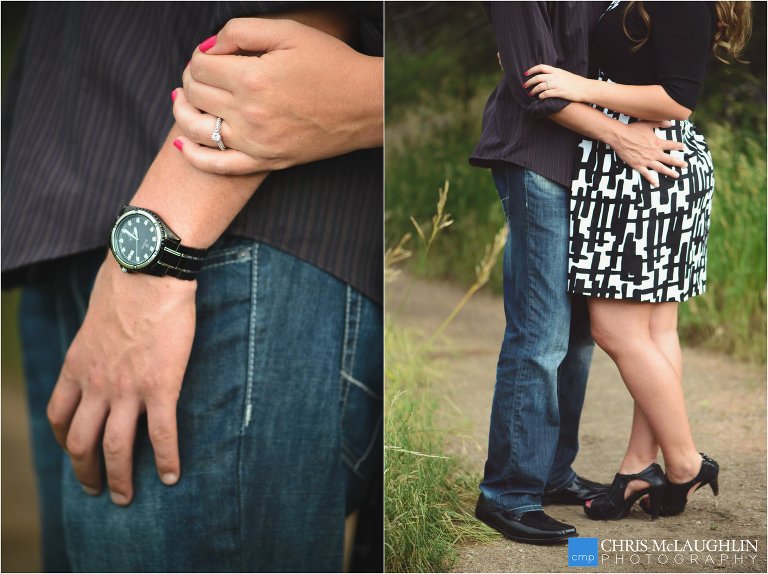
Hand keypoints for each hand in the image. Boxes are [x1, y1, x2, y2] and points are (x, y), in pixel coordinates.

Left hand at [47, 256, 196, 504]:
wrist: (148, 273)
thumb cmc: (126, 284)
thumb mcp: (96, 314)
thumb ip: (98, 335)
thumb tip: (110, 331)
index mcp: (78, 365)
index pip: (59, 415)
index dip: (64, 439)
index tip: (74, 450)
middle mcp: (96, 384)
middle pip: (81, 442)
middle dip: (86, 472)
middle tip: (97, 490)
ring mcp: (127, 389)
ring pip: (115, 447)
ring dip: (119, 478)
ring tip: (125, 498)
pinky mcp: (160, 387)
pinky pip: (161, 435)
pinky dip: (166, 460)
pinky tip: (172, 476)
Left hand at [172, 18, 382, 174]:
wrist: (365, 105)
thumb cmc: (331, 64)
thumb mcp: (289, 32)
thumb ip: (241, 31)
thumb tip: (208, 47)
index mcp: (252, 79)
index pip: (199, 65)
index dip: (198, 55)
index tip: (211, 53)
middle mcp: (248, 114)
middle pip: (194, 94)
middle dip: (189, 78)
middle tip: (202, 71)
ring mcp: (255, 142)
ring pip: (196, 129)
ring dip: (181, 110)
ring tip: (183, 99)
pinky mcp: (266, 161)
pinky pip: (218, 166)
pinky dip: (194, 156)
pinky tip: (183, 144)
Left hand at [524, 64, 592, 102]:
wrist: (585, 88)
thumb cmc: (576, 82)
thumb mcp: (565, 75)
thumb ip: (556, 75)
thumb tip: (547, 77)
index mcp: (557, 71)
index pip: (541, 67)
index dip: (532, 70)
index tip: (526, 74)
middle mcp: (556, 76)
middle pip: (538, 77)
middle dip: (529, 82)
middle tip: (525, 85)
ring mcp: (557, 84)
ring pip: (540, 86)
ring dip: (534, 90)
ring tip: (531, 93)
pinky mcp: (559, 92)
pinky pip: (546, 94)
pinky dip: (541, 96)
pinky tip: (540, 97)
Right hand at [610, 120, 686, 186]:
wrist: (620, 137)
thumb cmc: (633, 129)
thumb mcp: (648, 123)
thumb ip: (660, 123)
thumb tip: (670, 123)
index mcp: (658, 143)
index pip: (672, 145)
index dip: (679, 146)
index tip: (683, 147)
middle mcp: (654, 153)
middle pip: (670, 159)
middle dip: (679, 162)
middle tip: (685, 165)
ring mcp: (647, 160)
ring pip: (661, 168)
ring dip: (670, 172)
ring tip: (676, 175)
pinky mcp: (638, 165)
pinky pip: (646, 174)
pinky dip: (652, 180)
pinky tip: (657, 184)